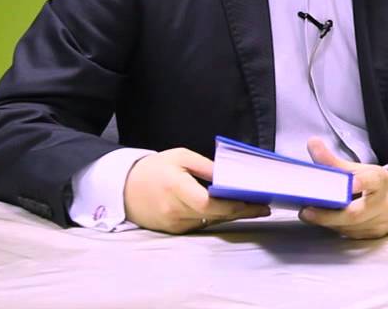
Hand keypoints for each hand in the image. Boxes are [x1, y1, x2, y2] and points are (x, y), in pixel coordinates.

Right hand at [123, 148, 269, 233]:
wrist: (124, 188)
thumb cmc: (154, 169)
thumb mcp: (180, 157)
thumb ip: (206, 166)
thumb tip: (230, 175)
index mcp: (176, 188)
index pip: (209, 203)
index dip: (232, 204)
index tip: (252, 199)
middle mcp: (176, 210)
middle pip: (215, 215)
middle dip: (241, 210)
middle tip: (264, 206)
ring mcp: (175, 224)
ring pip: (211, 222)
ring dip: (232, 215)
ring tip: (256, 207)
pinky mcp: (175, 230)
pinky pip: (202, 225)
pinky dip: (217, 218)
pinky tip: (233, 211)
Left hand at [298, 137, 387, 239]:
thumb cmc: (375, 184)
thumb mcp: (360, 169)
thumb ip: (334, 161)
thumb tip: (312, 143)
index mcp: (381, 180)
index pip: (372, 180)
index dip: (360, 182)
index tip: (349, 183)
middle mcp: (384, 203)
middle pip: (356, 213)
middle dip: (329, 214)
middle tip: (306, 211)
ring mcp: (380, 222)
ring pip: (349, 226)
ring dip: (327, 221)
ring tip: (308, 213)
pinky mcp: (373, 236)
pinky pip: (350, 234)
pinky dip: (334, 227)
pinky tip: (323, 221)